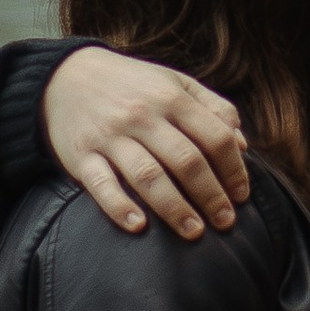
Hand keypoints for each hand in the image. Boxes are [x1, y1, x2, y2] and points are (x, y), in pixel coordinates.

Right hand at [42, 47, 248, 240]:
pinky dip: (119, 206)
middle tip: (226, 222)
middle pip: (186, 161)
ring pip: (148, 176)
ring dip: (175, 208)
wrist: (65, 77)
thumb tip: (244, 143)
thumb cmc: (132, 85)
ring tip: (194, 232)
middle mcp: (142, 116)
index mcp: (171, 98)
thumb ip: (213, 107)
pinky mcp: (82, 156)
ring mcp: (111, 136)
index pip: (214, 136)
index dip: (234, 169)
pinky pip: (101, 185)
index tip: (242, 196)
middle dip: (211, 195)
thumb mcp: (175, 83)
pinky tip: (138, 226)